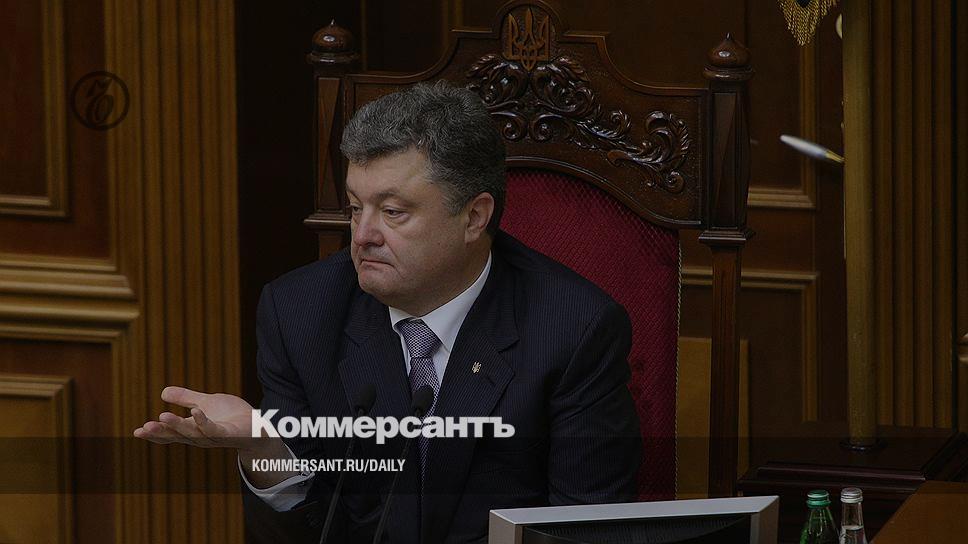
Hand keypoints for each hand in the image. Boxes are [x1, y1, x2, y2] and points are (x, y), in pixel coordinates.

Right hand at [133, 386, 259, 452]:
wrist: (257, 425)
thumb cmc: (231, 416)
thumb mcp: (205, 402)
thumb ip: (185, 398)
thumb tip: (163, 392)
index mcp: (192, 430)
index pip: (170, 434)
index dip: (155, 433)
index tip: (137, 431)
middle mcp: (200, 437)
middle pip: (177, 435)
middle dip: (160, 432)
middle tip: (143, 427)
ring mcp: (213, 436)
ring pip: (192, 432)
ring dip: (177, 425)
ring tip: (161, 417)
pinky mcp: (228, 433)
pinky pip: (213, 429)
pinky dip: (204, 421)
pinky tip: (196, 411)